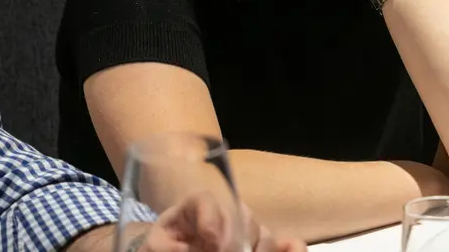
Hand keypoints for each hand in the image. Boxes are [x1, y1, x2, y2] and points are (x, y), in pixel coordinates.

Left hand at [105, 192, 306, 251]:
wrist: (171, 249)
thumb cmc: (161, 249)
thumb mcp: (156, 247)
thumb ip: (168, 247)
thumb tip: (204, 247)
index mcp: (192, 210)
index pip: (204, 201)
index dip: (212, 219)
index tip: (211, 243)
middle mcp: (225, 214)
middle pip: (241, 217)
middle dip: (235, 242)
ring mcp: (246, 232)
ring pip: (263, 236)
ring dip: (259, 250)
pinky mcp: (261, 247)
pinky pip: (286, 245)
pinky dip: (292, 249)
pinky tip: (290, 250)